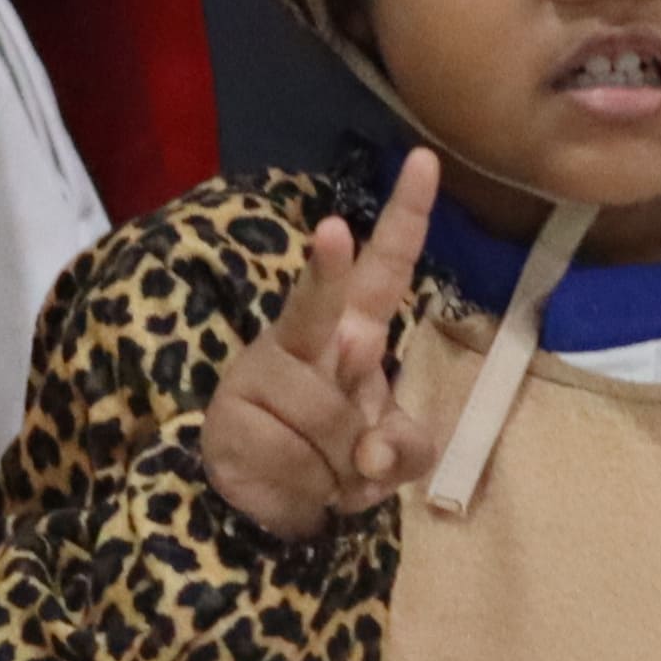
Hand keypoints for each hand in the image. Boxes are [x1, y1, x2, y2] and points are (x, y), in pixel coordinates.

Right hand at [202, 152, 446, 542]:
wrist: (263, 499)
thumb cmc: (336, 455)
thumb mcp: (391, 455)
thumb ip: (404, 449)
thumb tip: (371, 453)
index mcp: (356, 328)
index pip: (386, 268)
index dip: (406, 218)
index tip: (423, 161)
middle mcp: (311, 337)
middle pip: (322, 301)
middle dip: (327, 270)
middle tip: (331, 233)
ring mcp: (269, 369)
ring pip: (328, 414)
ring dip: (342, 463)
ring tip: (330, 472)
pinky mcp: (237, 408)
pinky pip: (296, 453)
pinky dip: (311, 484)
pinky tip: (298, 478)